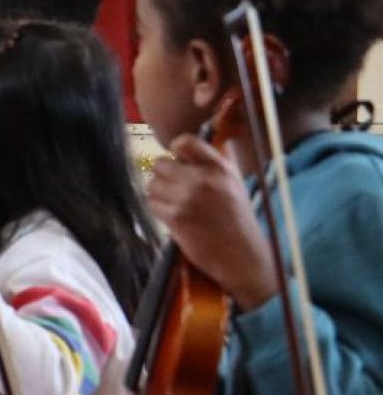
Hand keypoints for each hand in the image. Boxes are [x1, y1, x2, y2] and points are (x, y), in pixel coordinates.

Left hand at [147, 133, 277, 310]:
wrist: (242, 256)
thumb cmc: (239, 220)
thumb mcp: (237, 184)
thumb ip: (224, 161)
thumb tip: (219, 138)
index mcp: (220, 168)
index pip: (185, 142)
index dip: (175, 150)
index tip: (176, 159)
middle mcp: (204, 179)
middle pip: (160, 163)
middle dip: (163, 175)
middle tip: (173, 187)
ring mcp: (188, 198)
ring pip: (152, 184)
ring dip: (158, 194)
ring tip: (173, 203)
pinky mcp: (176, 217)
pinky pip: (152, 203)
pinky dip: (157, 209)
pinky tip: (171, 216)